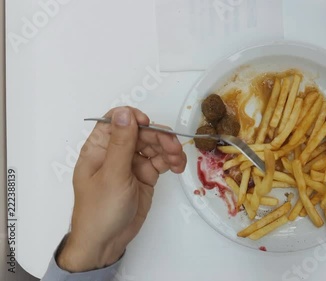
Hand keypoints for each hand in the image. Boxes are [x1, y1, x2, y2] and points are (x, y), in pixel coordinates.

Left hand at [57, 107, 186, 271]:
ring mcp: (131, 164)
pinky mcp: (145, 176)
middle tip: (174, 148)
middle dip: (158, 137)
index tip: (148, 124)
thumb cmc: (99, 211)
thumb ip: (122, 143)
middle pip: (141, 132)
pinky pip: (161, 161)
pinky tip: (178, 167)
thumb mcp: (112, 175)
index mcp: (99, 148)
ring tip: (178, 161)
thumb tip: (124, 112)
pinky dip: (171, 161)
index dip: (133, 118)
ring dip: (169, 149)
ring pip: (154, 146)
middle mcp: (115, 153)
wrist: (106, 243)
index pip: (116, 120)